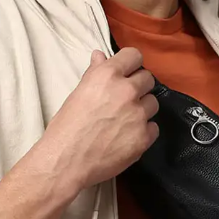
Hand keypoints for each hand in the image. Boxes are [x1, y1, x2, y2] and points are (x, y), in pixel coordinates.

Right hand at [37, 47, 159, 197]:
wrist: (65, 162)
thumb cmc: (65, 128)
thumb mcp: (77, 94)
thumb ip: (94, 74)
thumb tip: (100, 56)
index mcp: (107, 75)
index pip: (134, 56)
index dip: (130, 65)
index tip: (126, 74)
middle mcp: (127, 91)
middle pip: (147, 80)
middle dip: (138, 88)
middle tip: (125, 101)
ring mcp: (138, 115)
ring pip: (153, 104)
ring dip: (143, 110)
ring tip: (126, 122)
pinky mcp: (143, 137)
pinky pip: (153, 128)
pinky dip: (144, 132)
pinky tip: (128, 138)